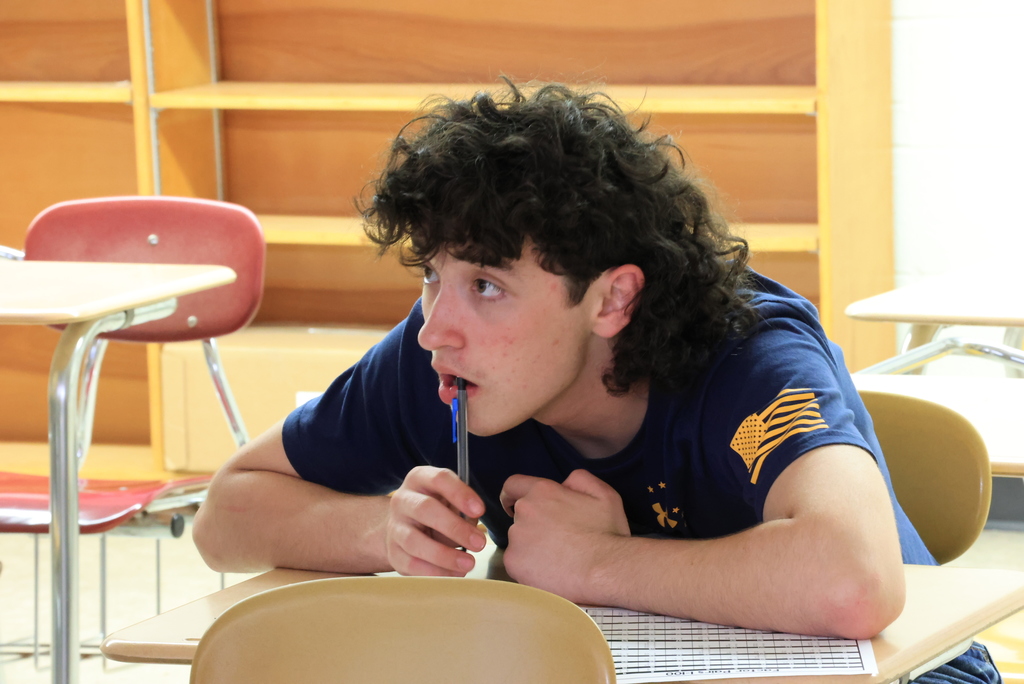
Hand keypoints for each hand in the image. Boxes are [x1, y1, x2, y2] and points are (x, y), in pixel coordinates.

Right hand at [385, 466, 486, 576]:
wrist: (403, 527)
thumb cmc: (437, 509)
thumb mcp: (450, 500)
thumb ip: (463, 509)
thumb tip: (474, 530)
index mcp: (420, 479)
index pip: (439, 479)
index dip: (460, 494)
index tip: (480, 511)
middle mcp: (402, 499)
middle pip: (425, 509)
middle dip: (455, 527)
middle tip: (480, 543)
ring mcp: (394, 526)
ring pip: (414, 540)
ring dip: (444, 555)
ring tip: (469, 564)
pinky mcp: (393, 552)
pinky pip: (411, 564)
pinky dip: (435, 571)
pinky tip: (455, 573)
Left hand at [499, 469, 630, 602]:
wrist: (605, 571)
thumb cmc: (608, 534)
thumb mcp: (604, 495)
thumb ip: (579, 480)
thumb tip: (564, 485)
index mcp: (543, 492)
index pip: (513, 485)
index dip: (510, 494)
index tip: (511, 505)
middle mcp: (525, 511)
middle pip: (520, 516)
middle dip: (534, 525)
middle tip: (558, 541)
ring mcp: (517, 537)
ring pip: (519, 541)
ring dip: (533, 547)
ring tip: (558, 560)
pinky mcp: (513, 562)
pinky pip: (517, 563)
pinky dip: (529, 568)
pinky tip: (550, 573)